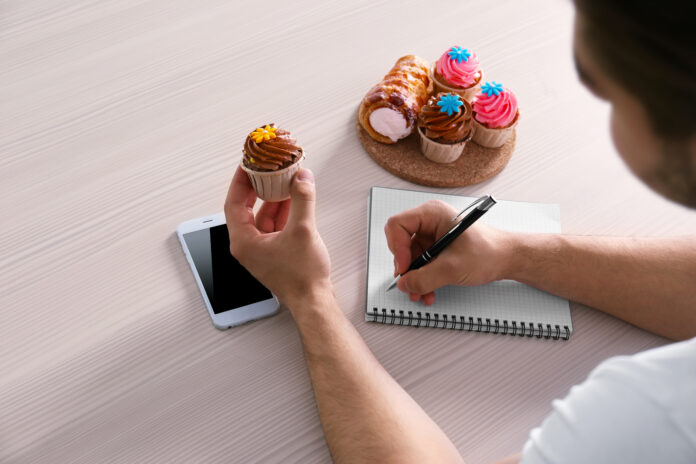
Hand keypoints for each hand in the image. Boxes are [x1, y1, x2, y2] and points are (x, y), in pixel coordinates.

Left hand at [224, 166, 331, 309]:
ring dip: (274, 198)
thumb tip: (302, 178)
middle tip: (266, 169)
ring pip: (263, 215)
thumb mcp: (303, 230)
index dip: (240, 181)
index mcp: (243, 242)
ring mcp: (262, 249)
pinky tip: (295, 199)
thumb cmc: (302, 278)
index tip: (247, 165)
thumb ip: (302, 199)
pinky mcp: (275, 252)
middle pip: (247, 207)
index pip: (233, 203)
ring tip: (285, 179)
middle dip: (259, 187)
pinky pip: (275, 225)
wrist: (314, 301)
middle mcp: (248, 246)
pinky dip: (284, 211)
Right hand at [384, 199, 514, 304]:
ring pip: (410, 258)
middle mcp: (430, 222)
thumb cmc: (489, 251)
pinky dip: (423, 278)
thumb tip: (404, 284)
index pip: (397, 225)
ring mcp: (433, 235)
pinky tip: (429, 291)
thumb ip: (424, 278)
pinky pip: (421, 264)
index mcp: (432, 214)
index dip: (396, 248)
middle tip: (410, 284)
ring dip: (414, 278)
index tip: (404, 268)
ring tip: (421, 293)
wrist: (507, 259)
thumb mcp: (452, 268)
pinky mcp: (437, 248)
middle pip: (401, 243)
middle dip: (405, 268)